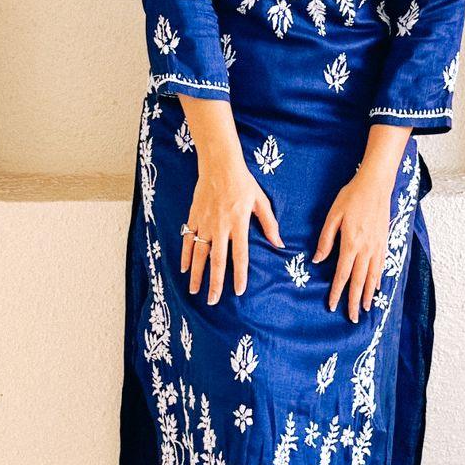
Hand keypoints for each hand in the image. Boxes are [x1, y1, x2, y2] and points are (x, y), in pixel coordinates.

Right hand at [181, 158, 283, 302]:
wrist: (219, 164)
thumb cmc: (243, 182)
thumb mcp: (261, 201)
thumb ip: (269, 224)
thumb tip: (279, 244)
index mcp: (239, 223)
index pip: (240, 255)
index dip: (239, 274)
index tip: (238, 291)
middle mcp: (220, 226)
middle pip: (216, 260)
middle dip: (214, 283)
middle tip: (212, 301)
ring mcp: (205, 222)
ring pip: (199, 253)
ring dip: (197, 274)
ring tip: (195, 291)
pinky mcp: (194, 217)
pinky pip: (188, 240)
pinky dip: (185, 255)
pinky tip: (184, 269)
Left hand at [312, 169, 391, 322]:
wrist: (376, 184)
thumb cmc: (352, 197)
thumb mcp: (333, 216)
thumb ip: (325, 239)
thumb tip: (318, 259)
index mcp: (350, 244)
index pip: (342, 275)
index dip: (337, 292)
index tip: (332, 305)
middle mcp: (366, 249)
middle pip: (359, 282)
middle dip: (355, 301)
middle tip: (352, 317)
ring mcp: (377, 246)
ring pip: (372, 277)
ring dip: (368, 295)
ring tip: (366, 308)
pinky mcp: (384, 242)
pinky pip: (381, 266)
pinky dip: (378, 279)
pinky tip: (376, 287)